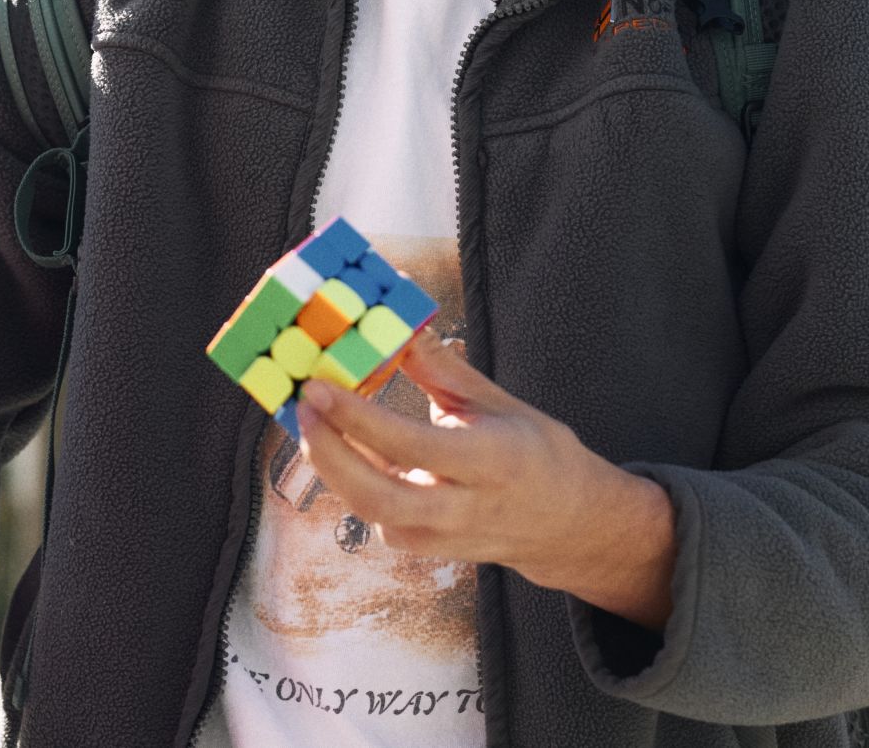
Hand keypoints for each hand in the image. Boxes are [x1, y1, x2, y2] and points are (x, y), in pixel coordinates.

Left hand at [295, 331, 676, 629]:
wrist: (567, 526)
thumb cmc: (533, 452)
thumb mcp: (497, 403)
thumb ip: (441, 368)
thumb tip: (398, 321)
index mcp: (491, 463)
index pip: (412, 445)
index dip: (357, 418)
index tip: (317, 387)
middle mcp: (464, 509)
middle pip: (379, 498)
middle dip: (329, 453)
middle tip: (302, 406)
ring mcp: (442, 538)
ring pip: (370, 511)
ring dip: (331, 465)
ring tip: (309, 417)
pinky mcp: (424, 548)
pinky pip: (374, 514)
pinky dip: (348, 478)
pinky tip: (335, 442)